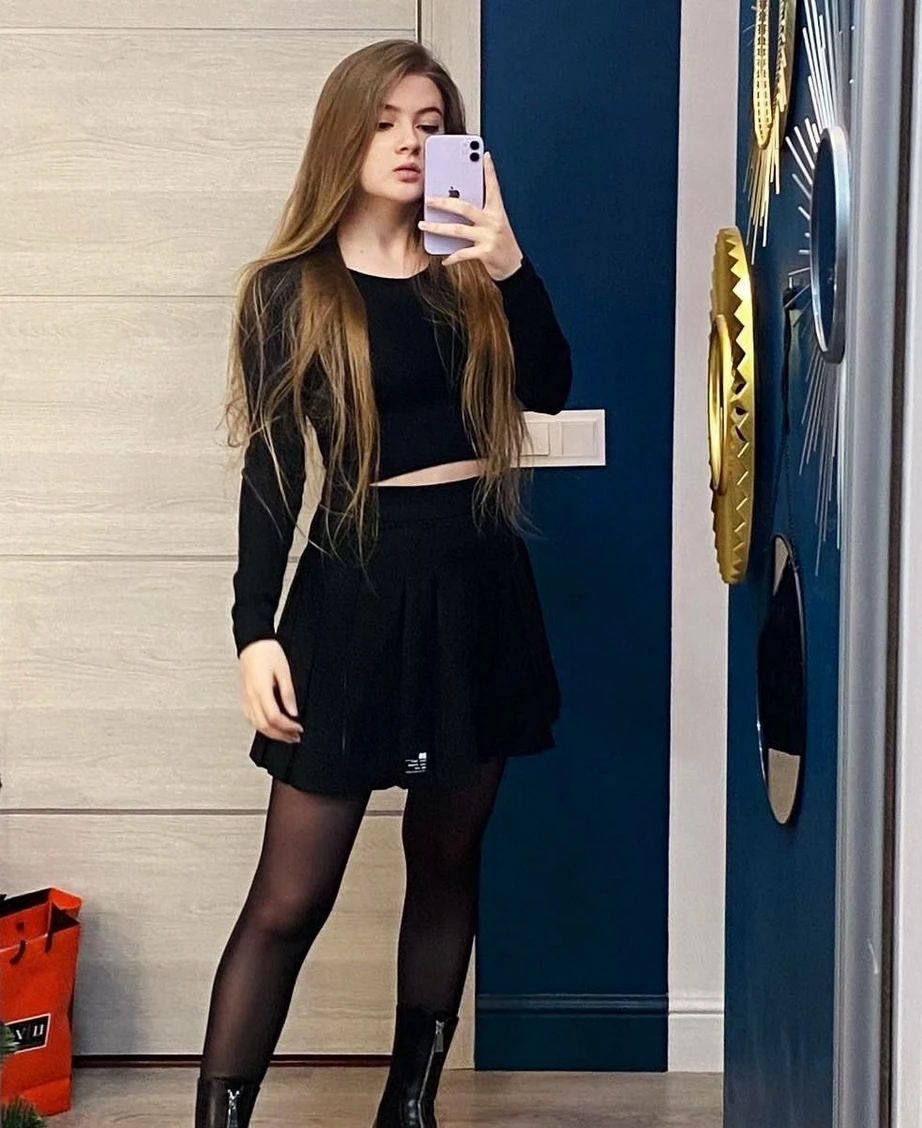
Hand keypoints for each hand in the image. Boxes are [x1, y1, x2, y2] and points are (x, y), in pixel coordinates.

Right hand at [239, 638, 303, 742]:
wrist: (253, 643)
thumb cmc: (267, 652)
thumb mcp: (284, 671)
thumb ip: (288, 693)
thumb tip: (293, 711)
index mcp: (261, 690)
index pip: (274, 718)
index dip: (287, 727)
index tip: (298, 727)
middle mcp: (251, 697)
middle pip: (264, 726)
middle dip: (281, 735)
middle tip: (294, 737)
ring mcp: (246, 698)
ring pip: (256, 725)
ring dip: (272, 734)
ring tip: (285, 735)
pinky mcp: (244, 697)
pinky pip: (251, 718)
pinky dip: (262, 727)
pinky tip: (270, 727)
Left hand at [419, 151, 523, 280]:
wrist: (514, 267)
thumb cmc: (500, 243)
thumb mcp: (495, 224)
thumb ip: (480, 213)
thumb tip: (456, 204)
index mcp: (497, 211)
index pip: (493, 186)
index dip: (489, 170)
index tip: (484, 155)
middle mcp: (494, 221)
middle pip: (465, 207)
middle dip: (444, 202)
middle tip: (428, 199)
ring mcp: (489, 236)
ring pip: (458, 230)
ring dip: (438, 228)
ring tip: (423, 225)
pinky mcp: (485, 253)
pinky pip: (462, 253)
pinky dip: (451, 257)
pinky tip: (444, 258)